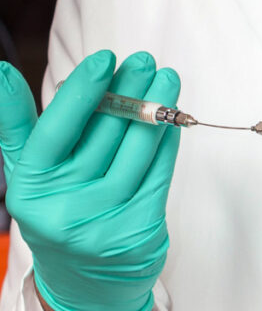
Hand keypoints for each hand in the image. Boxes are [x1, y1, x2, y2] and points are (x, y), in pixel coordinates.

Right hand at [0, 50, 180, 310]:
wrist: (83, 279)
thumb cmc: (57, 203)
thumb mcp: (31, 169)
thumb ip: (18, 121)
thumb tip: (1, 71)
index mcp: (31, 188)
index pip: (55, 131)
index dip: (81, 92)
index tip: (105, 58)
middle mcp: (62, 210)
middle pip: (103, 135)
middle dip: (127, 90)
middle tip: (143, 60)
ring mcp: (102, 224)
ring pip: (136, 150)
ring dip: (156, 106)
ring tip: (165, 77)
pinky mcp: (138, 231)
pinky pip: (158, 172)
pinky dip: (167, 139)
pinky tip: (171, 115)